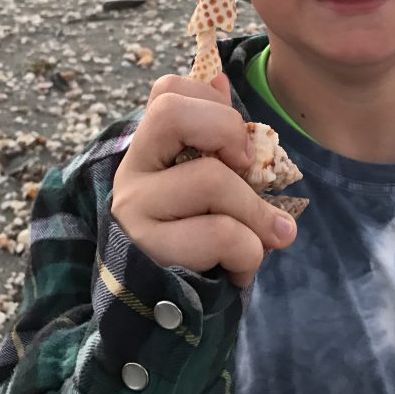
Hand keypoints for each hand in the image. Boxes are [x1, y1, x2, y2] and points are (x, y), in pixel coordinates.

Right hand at [111, 74, 297, 286]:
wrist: (166, 317)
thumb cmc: (197, 239)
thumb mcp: (208, 186)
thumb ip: (215, 138)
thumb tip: (220, 77)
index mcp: (149, 149)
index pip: (166, 90)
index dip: (212, 103)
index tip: (236, 143)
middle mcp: (131, 173)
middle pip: (171, 114)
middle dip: (229, 135)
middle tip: (250, 170)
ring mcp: (135, 211)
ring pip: (212, 180)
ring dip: (257, 214)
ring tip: (263, 240)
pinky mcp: (150, 251)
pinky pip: (222, 235)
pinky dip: (250, 254)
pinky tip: (240, 271)